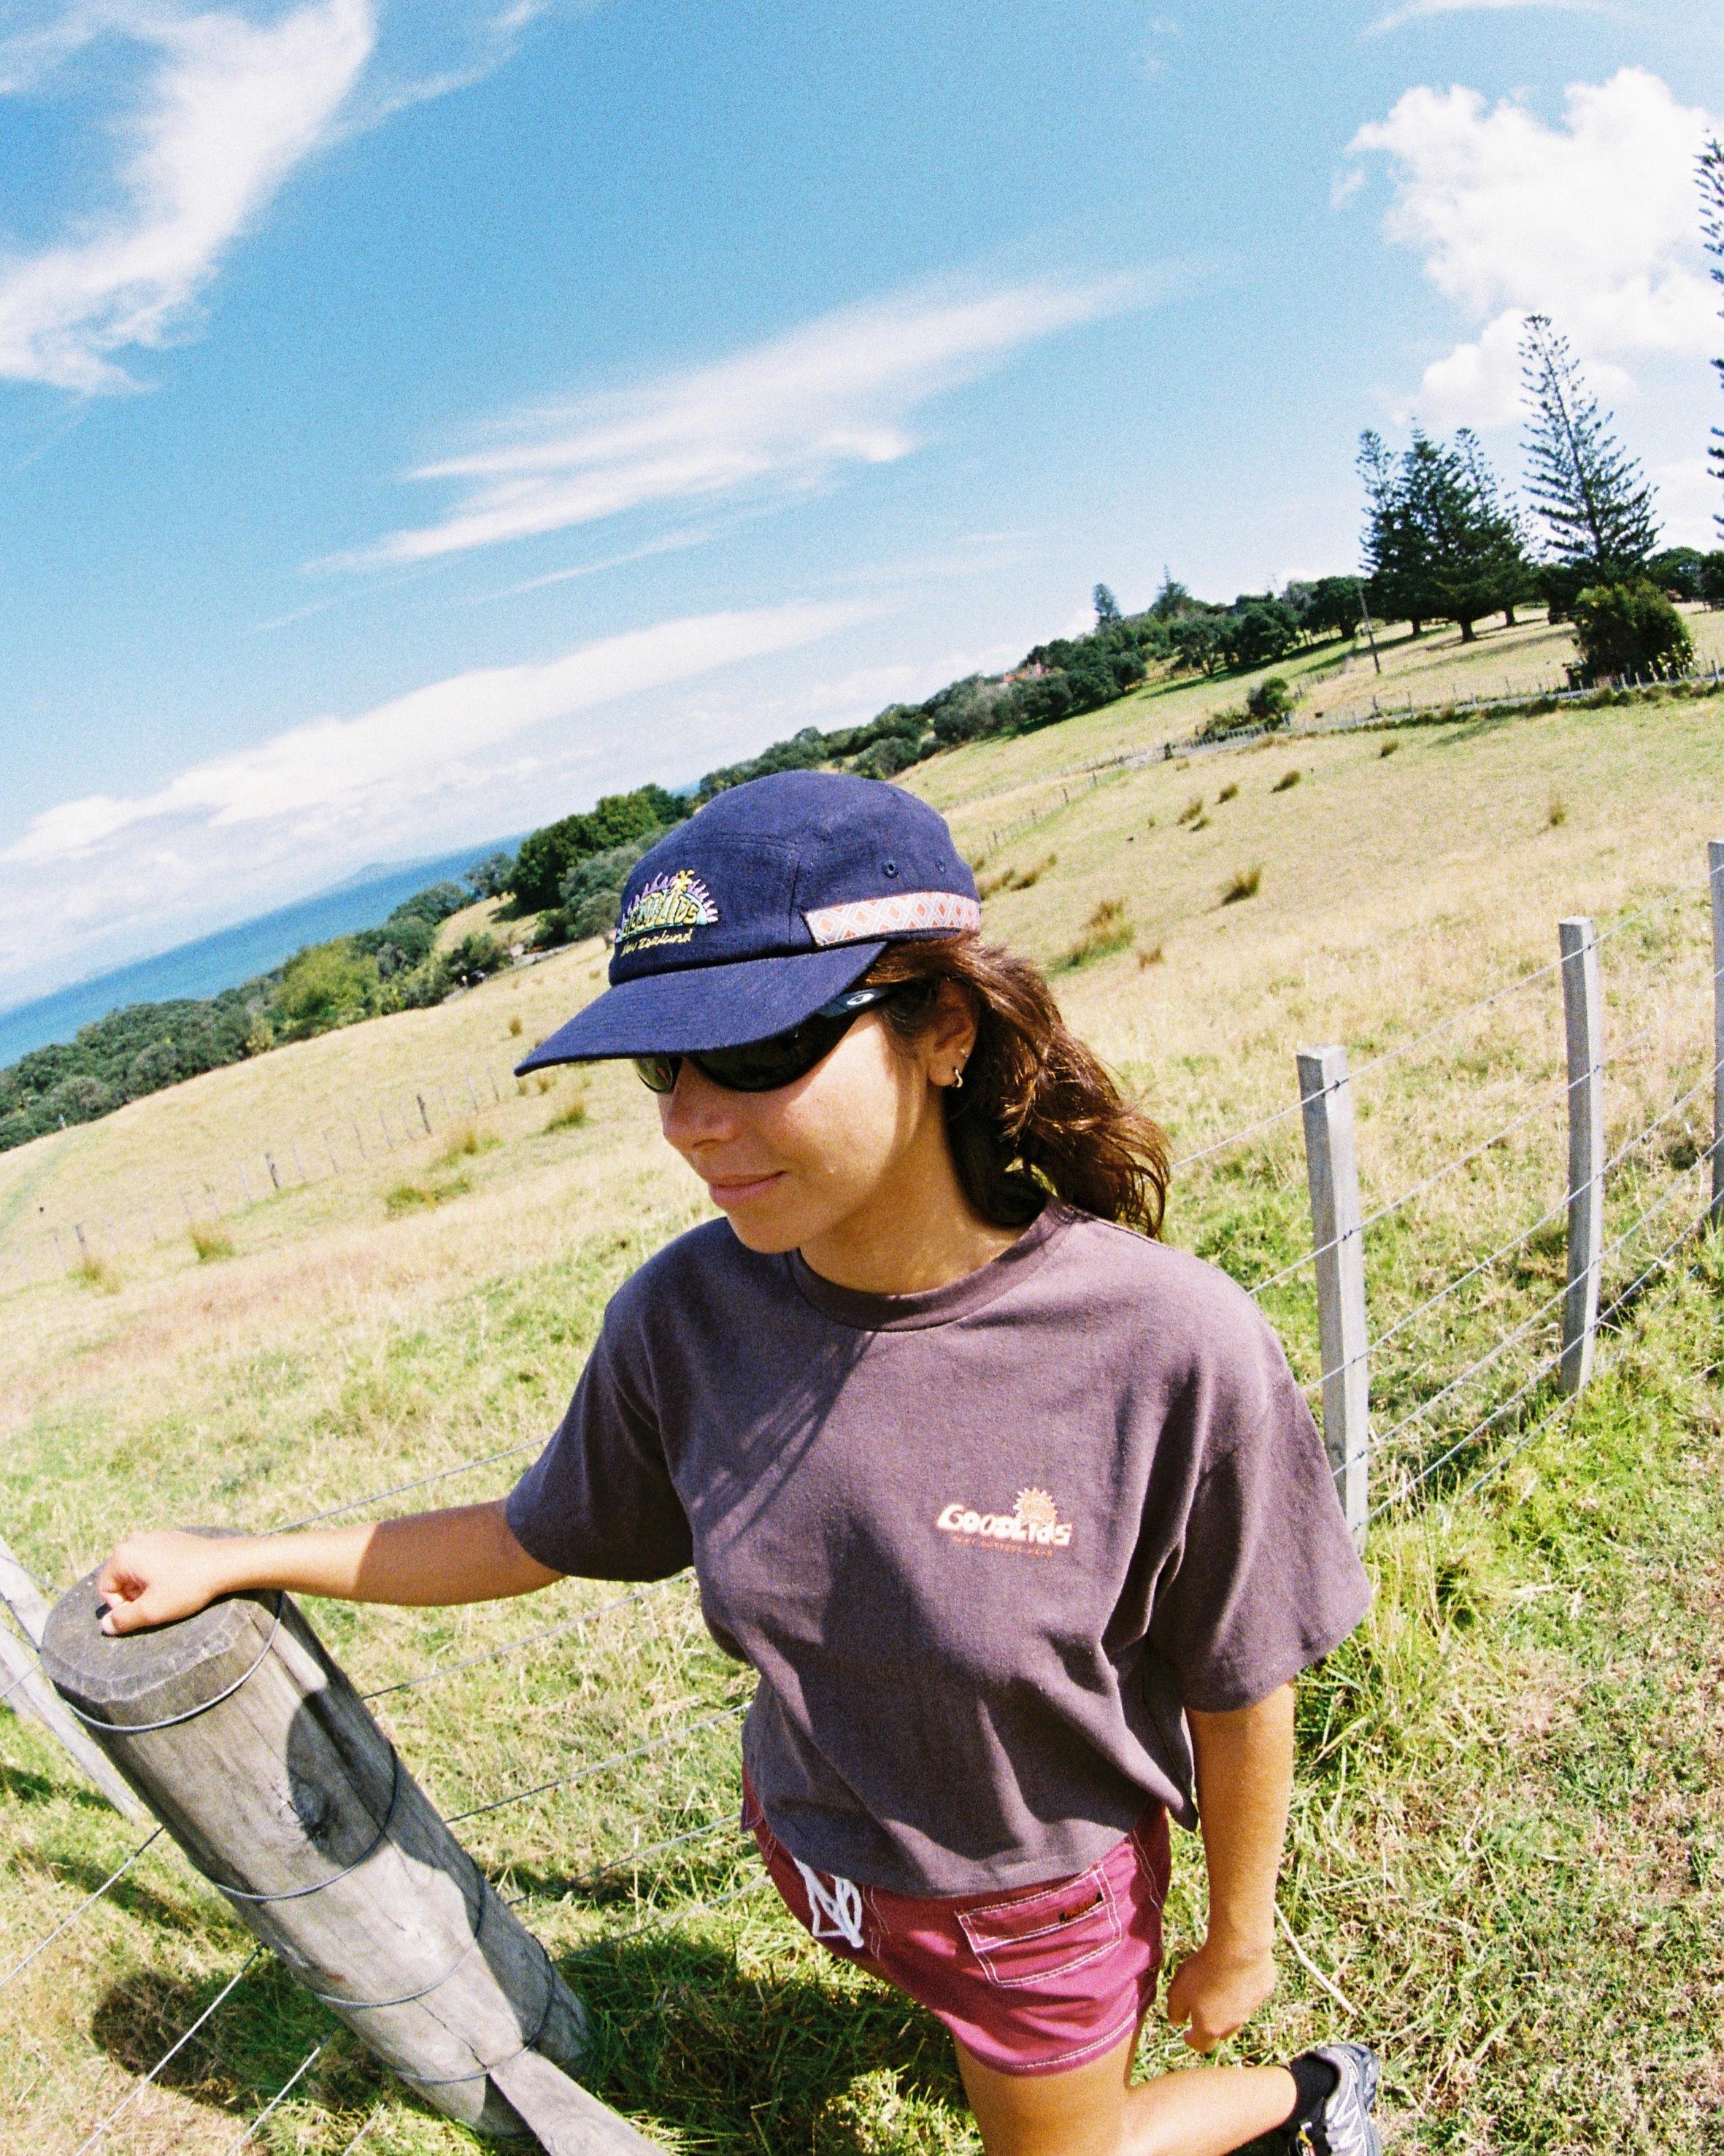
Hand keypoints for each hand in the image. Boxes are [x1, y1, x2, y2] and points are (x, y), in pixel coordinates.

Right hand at [96, 1531, 244, 1635]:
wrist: (225, 1563)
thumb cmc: (187, 1586)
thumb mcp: (151, 1611)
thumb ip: (123, 1620)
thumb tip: (104, 1625)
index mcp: (124, 1555)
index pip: (105, 1589)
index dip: (120, 1607)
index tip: (144, 1611)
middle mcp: (134, 1540)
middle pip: (120, 1578)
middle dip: (134, 1596)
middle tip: (158, 1602)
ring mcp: (154, 1537)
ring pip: (137, 1571)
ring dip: (147, 1586)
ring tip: (169, 1592)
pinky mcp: (170, 1538)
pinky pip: (153, 1561)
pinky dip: (160, 1574)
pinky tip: (179, 1580)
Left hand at [1163, 1936, 1274, 2051]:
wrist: (1238, 1950)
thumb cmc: (1204, 1971)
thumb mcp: (1178, 1991)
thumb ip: (1175, 2011)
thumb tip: (1176, 2022)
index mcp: (1211, 2027)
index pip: (1201, 2045)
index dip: (1193, 2041)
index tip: (1187, 2035)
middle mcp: (1233, 2023)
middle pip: (1222, 2032)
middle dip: (1212, 2025)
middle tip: (1204, 2012)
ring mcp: (1251, 2008)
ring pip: (1239, 2013)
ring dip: (1230, 2006)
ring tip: (1220, 1987)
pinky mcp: (1263, 1990)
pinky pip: (1252, 1992)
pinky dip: (1244, 1987)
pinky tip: (1238, 1971)